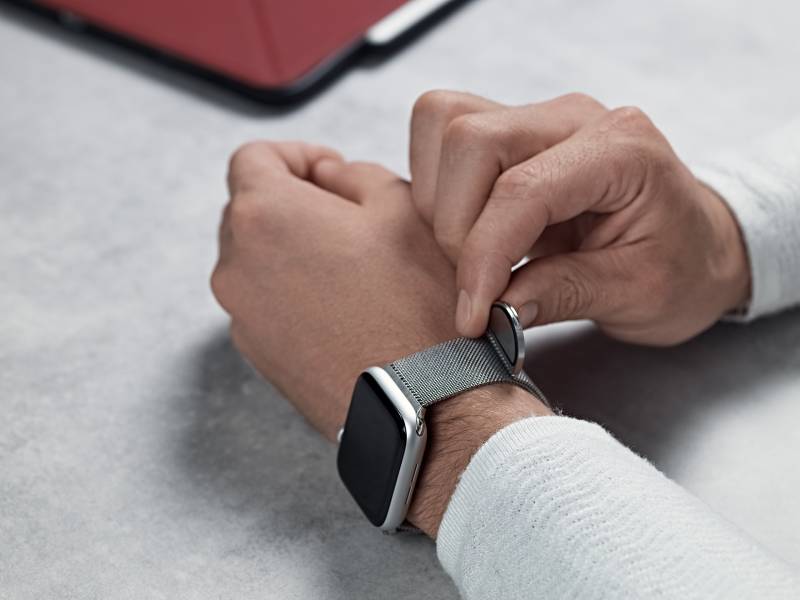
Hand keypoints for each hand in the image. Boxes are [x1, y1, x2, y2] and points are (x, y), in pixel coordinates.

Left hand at [212, 141, 549, 535]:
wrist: (419, 398)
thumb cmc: (415, 301)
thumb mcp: (401, 206)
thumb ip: (353, 172)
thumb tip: (328, 176)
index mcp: (265, 214)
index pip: (252, 157)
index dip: (295, 154)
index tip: (328, 171)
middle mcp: (235, 264)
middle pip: (250, 208)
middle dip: (294, 203)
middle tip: (347, 219)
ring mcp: (240, 313)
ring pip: (256, 258)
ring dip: (292, 250)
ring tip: (350, 269)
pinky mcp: (255, 352)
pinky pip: (264, 302)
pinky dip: (291, 292)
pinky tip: (342, 307)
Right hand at [409, 91, 750, 344]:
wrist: (696, 245)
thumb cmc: (681, 267)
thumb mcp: (637, 295)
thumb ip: (564, 295)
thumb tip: (494, 308)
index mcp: (621, 148)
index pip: (522, 190)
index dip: (483, 257)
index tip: (472, 315)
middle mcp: (572, 118)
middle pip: (469, 139)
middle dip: (456, 225)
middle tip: (480, 285)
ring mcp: (536, 118)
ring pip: (443, 126)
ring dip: (442, 201)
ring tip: (476, 255)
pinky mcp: (510, 133)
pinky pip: (442, 137)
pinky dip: (439, 188)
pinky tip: (472, 230)